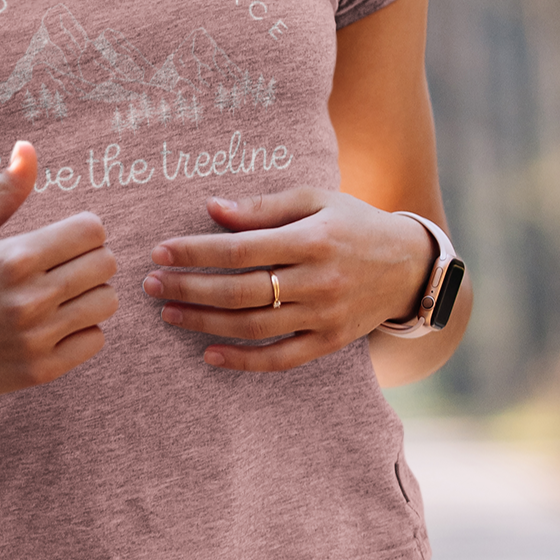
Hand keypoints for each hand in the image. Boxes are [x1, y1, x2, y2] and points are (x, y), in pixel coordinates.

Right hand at [0, 141, 118, 400]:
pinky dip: (85, 330)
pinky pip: (96, 339)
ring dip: (92, 294)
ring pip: (107, 301)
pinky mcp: (41, 370)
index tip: (67, 240)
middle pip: (106, 264)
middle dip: (92, 259)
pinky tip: (59, 324)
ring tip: (65, 295)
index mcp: (17, 257)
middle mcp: (30, 298)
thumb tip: (27, 148)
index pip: (93, 229)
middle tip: (67, 266)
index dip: (85, 230)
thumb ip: (5, 190)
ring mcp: (37, 337)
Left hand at [143, 188, 434, 371]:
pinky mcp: (329, 343)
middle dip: (189, 289)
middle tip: (151, 285)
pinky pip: (280, 359)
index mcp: (312, 238)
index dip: (196, 251)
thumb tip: (212, 208)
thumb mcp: (316, 199)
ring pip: (253, 327)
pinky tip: (208, 354)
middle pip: (240, 291)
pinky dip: (243, 361)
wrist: (408, 265)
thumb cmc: (354, 222)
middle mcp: (318, 280)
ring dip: (204, 323)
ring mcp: (324, 316)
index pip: (241, 249)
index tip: (161, 251)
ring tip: (169, 313)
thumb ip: (264, 207)